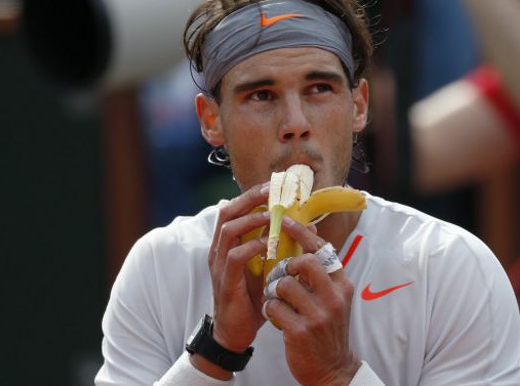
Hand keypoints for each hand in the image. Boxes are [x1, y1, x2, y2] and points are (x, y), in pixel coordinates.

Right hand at [209, 182, 269, 352]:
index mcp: (226, 245)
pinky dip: (253, 246)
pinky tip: (268, 245)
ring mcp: (219, 265)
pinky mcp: (225, 281)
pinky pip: (235, 256)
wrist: (235, 333)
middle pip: (227, 212)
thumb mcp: (264, 268)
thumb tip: (301, 226)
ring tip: (272, 215)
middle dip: (249, 199)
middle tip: (271, 192)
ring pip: (229, 230)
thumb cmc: (251, 298)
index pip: (233, 210)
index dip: (250, 195)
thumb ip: (275, 247)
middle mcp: (218, 250)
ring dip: (252, 219)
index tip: (271, 185)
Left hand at [263, 218, 360, 385]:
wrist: (331, 370)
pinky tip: (275, 317)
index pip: (323, 250)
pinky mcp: (300, 331)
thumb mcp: (332, 299)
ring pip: (284, 284)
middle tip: (282, 276)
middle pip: (305, 262)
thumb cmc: (327, 329)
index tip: (285, 220)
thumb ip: (322, 274)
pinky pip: (274, 307)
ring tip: (277, 301)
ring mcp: (318, 315)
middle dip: (287, 265)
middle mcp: (334, 298)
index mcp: (342, 285)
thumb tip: (309, 239)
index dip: (302, 233)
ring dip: (274, 291)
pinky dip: (269, 309)